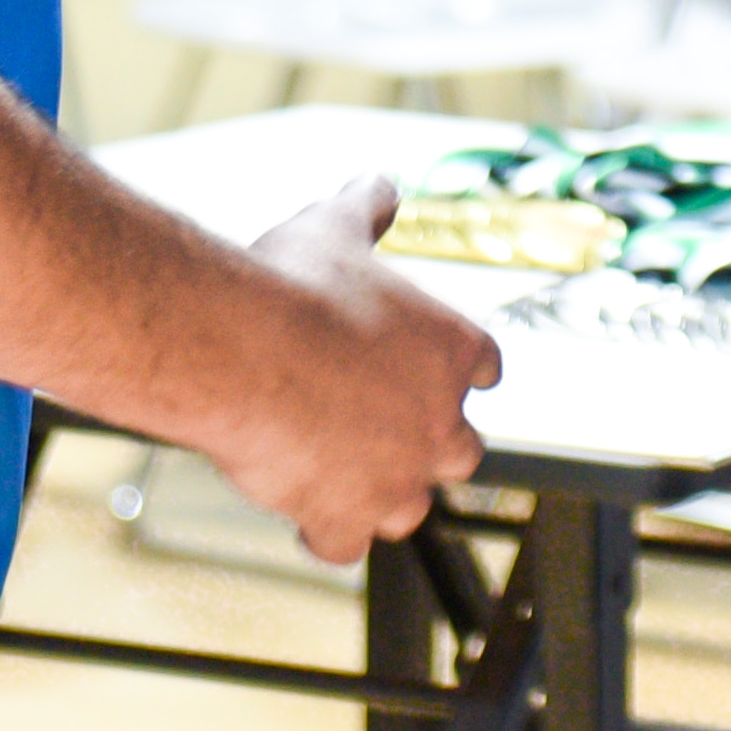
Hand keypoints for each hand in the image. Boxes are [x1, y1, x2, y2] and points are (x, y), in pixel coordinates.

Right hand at [209, 176, 504, 563]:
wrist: (245, 351)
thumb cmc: (294, 287)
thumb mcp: (335, 226)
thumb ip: (366, 208)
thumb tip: (376, 185)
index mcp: (453, 349)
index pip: (485, 369)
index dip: (460, 373)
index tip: (438, 374)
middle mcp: (439, 420)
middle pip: (461, 451)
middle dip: (427, 444)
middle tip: (382, 428)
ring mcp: (396, 477)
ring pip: (410, 507)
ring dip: (382, 494)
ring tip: (342, 473)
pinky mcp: (345, 518)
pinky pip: (346, 545)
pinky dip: (326, 533)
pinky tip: (303, 514)